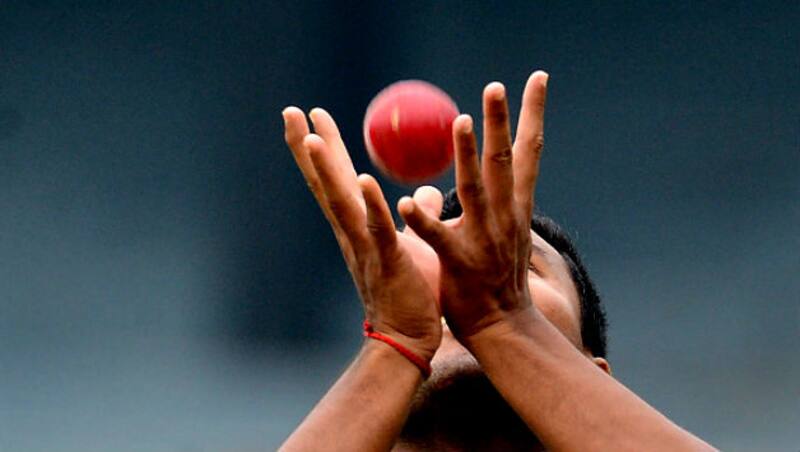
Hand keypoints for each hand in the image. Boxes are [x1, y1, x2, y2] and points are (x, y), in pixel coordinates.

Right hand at [282, 107, 441, 361]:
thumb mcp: (415, 244)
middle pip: (326, 181)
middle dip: (308, 146)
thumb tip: (426, 191)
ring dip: (325, 169)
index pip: (339, 177)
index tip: (312, 115)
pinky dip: (369, 204)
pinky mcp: (385, 261)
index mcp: (360, 225)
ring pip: (340, 200)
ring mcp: (365, 245)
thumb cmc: (412, 291)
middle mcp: (353, 231)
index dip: (326, 146)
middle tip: (291, 110)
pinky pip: (376, 228)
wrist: (408, 337)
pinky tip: (362, 181)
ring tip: (310, 138)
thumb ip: (416, 215)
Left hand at [399, 71, 547, 339]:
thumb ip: (491, 192)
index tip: (536, 78)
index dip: (532, 113)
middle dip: (501, 122)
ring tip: (460, 123)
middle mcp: (504, 216)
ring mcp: (483, 239)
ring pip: (475, 190)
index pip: (528, 150)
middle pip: (504, 161)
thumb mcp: (501, 226)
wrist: (503, 325)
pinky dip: (424, 220)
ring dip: (467, 156)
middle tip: (495, 86)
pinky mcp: (459, 263)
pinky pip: (438, 238)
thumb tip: (482, 161)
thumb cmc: (495, 273)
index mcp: (514, 205)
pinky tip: (406, 204)